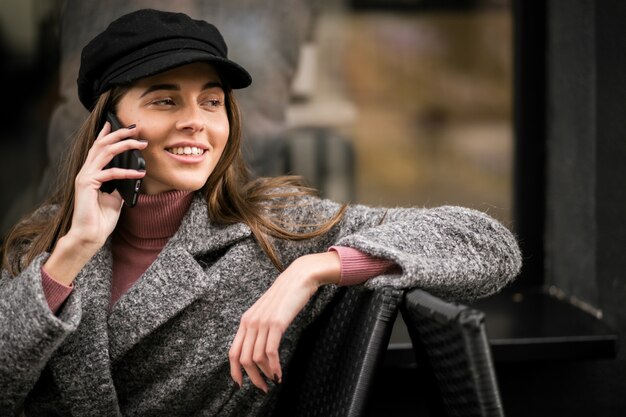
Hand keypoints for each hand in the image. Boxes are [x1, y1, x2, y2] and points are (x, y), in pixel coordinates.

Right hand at [67, 122, 146, 247]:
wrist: (90, 236)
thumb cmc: (101, 219)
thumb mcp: (115, 198)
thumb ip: (120, 184)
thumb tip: (133, 175)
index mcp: (91, 173)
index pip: (98, 147)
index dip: (107, 134)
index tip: (118, 123)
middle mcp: (86, 171)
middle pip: (102, 144)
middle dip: (119, 133)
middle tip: (135, 128)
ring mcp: (85, 176)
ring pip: (105, 152)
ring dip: (125, 145)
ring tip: (141, 144)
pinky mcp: (87, 184)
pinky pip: (110, 173)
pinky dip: (127, 172)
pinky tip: (139, 173)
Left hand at [228, 252, 339, 392]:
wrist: (298, 278)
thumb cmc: (286, 296)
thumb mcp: (267, 312)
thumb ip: (260, 327)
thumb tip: (260, 349)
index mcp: (245, 320)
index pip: (233, 352)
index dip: (235, 371)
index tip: (242, 384)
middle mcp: (250, 322)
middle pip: (243, 359)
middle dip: (253, 378)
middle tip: (263, 388)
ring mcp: (262, 322)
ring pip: (256, 358)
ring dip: (265, 374)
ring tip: (274, 381)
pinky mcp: (276, 323)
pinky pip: (270, 351)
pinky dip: (274, 366)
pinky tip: (279, 373)